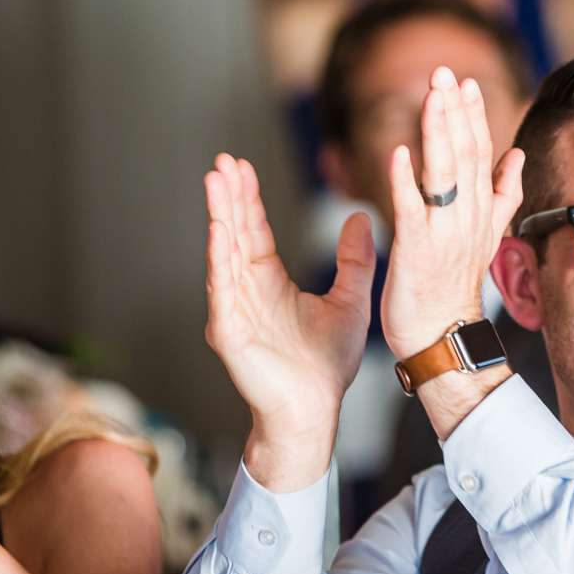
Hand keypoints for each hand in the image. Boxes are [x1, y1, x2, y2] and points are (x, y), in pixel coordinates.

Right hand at [203, 154, 374, 490]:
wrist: (314, 412)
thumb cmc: (325, 365)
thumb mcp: (349, 301)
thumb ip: (353, 261)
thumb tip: (359, 218)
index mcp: (269, 284)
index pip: (254, 232)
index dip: (247, 199)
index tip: (241, 166)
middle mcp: (247, 292)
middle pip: (234, 234)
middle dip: (227, 197)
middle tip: (221, 161)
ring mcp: (234, 311)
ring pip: (224, 254)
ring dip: (219, 217)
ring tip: (215, 182)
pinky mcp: (229, 332)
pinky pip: (222, 291)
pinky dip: (219, 260)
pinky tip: (218, 233)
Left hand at [381, 67, 524, 365]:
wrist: (444, 335)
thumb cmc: (455, 286)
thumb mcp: (487, 233)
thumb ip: (502, 192)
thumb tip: (517, 154)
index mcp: (479, 210)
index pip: (480, 153)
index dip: (472, 117)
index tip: (465, 82)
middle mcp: (466, 217)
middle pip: (464, 155)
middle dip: (455, 112)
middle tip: (445, 73)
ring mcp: (443, 232)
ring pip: (444, 173)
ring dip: (438, 132)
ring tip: (432, 97)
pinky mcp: (417, 250)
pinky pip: (411, 210)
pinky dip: (405, 181)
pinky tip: (399, 153)